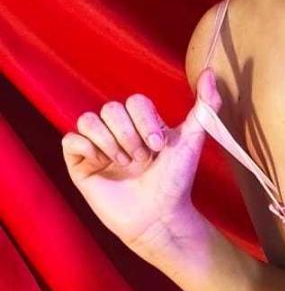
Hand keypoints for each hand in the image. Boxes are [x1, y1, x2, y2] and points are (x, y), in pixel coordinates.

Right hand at [60, 68, 221, 258]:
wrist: (158, 218)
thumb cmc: (176, 182)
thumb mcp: (193, 141)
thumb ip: (205, 107)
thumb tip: (209, 73)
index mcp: (142, 124)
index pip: (134, 101)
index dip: (145, 121)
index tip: (159, 147)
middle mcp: (118, 132)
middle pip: (111, 108)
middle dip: (129, 135)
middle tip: (142, 159)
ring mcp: (98, 148)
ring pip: (87, 120)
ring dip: (110, 142)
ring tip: (124, 164)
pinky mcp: (80, 165)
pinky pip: (70, 140)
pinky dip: (86, 148)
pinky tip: (101, 163)